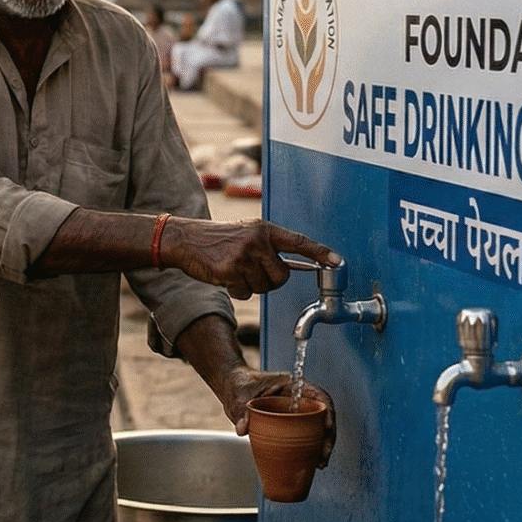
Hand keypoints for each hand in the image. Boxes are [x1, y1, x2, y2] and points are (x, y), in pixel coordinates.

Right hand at [159, 218, 333, 297]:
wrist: (184, 240)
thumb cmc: (217, 240)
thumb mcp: (246, 234)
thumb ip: (268, 248)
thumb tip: (292, 269)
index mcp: (264, 229)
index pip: (298, 242)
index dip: (320, 253)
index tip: (337, 262)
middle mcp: (256, 241)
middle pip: (281, 276)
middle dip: (269, 279)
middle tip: (251, 270)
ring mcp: (243, 256)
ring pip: (263, 287)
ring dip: (250, 284)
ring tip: (234, 269)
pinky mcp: (229, 270)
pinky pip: (245, 292)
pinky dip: (236, 289)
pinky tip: (224, 275)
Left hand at [221, 367, 334, 464]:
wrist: (232, 385)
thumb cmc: (239, 384)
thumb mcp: (239, 396)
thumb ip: (241, 411)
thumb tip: (243, 429)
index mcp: (291, 384)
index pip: (317, 395)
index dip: (327, 411)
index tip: (327, 427)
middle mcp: (297, 397)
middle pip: (322, 414)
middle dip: (327, 436)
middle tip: (323, 456)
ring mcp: (294, 409)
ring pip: (316, 426)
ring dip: (321, 444)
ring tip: (320, 463)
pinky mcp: (289, 421)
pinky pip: (305, 433)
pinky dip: (309, 447)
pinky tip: (311, 462)